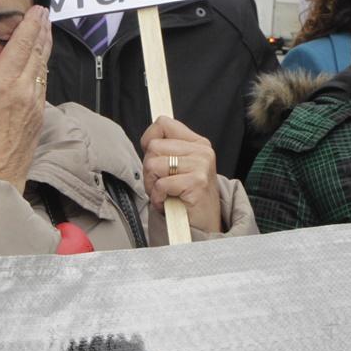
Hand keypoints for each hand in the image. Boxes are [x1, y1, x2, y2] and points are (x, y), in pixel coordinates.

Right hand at [0, 5, 51, 191]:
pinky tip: (40, 66)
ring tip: (45, 32)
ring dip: (45, 47)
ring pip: (43, 68)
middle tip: (44, 13)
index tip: (36, 11)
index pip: (20, 48)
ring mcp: (34, 106)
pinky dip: (43, 68)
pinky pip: (43, 85)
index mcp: (3, 88)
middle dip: (41, 30)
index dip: (30, 26)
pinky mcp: (37, 118)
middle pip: (37, 53)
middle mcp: (23, 93)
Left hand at [141, 117, 221, 234]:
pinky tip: (169, 202)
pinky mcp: (197, 182)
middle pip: (153, 146)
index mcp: (197, 142)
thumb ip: (165, 150)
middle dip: (149, 170)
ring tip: (165, 194)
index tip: (153, 158)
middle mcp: (202, 151)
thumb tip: (148, 140)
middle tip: (161, 185)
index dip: (149, 140)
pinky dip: (158, 198)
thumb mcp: (176, 168)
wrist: (203, 226)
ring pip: (153, 164)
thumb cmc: (184, 198)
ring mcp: (201, 165)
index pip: (163, 123)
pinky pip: (161, 184)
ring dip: (152, 185)